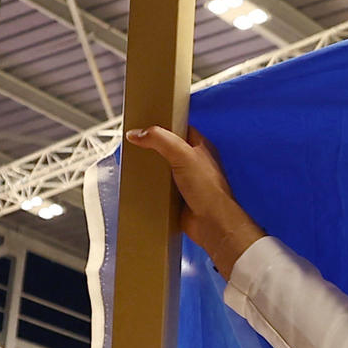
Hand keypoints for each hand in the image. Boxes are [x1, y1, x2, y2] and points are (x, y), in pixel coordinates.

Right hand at [126, 126, 264, 278]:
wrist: (212, 223)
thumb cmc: (209, 190)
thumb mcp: (182, 154)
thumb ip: (160, 140)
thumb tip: (138, 133)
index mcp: (201, 148)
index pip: (179, 129)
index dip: (163, 125)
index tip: (145, 124)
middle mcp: (195, 164)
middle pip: (168, 150)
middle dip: (153, 149)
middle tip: (137, 146)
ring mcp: (187, 181)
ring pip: (163, 170)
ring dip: (151, 170)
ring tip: (135, 165)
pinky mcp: (179, 198)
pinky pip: (161, 189)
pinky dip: (151, 188)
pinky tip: (142, 186)